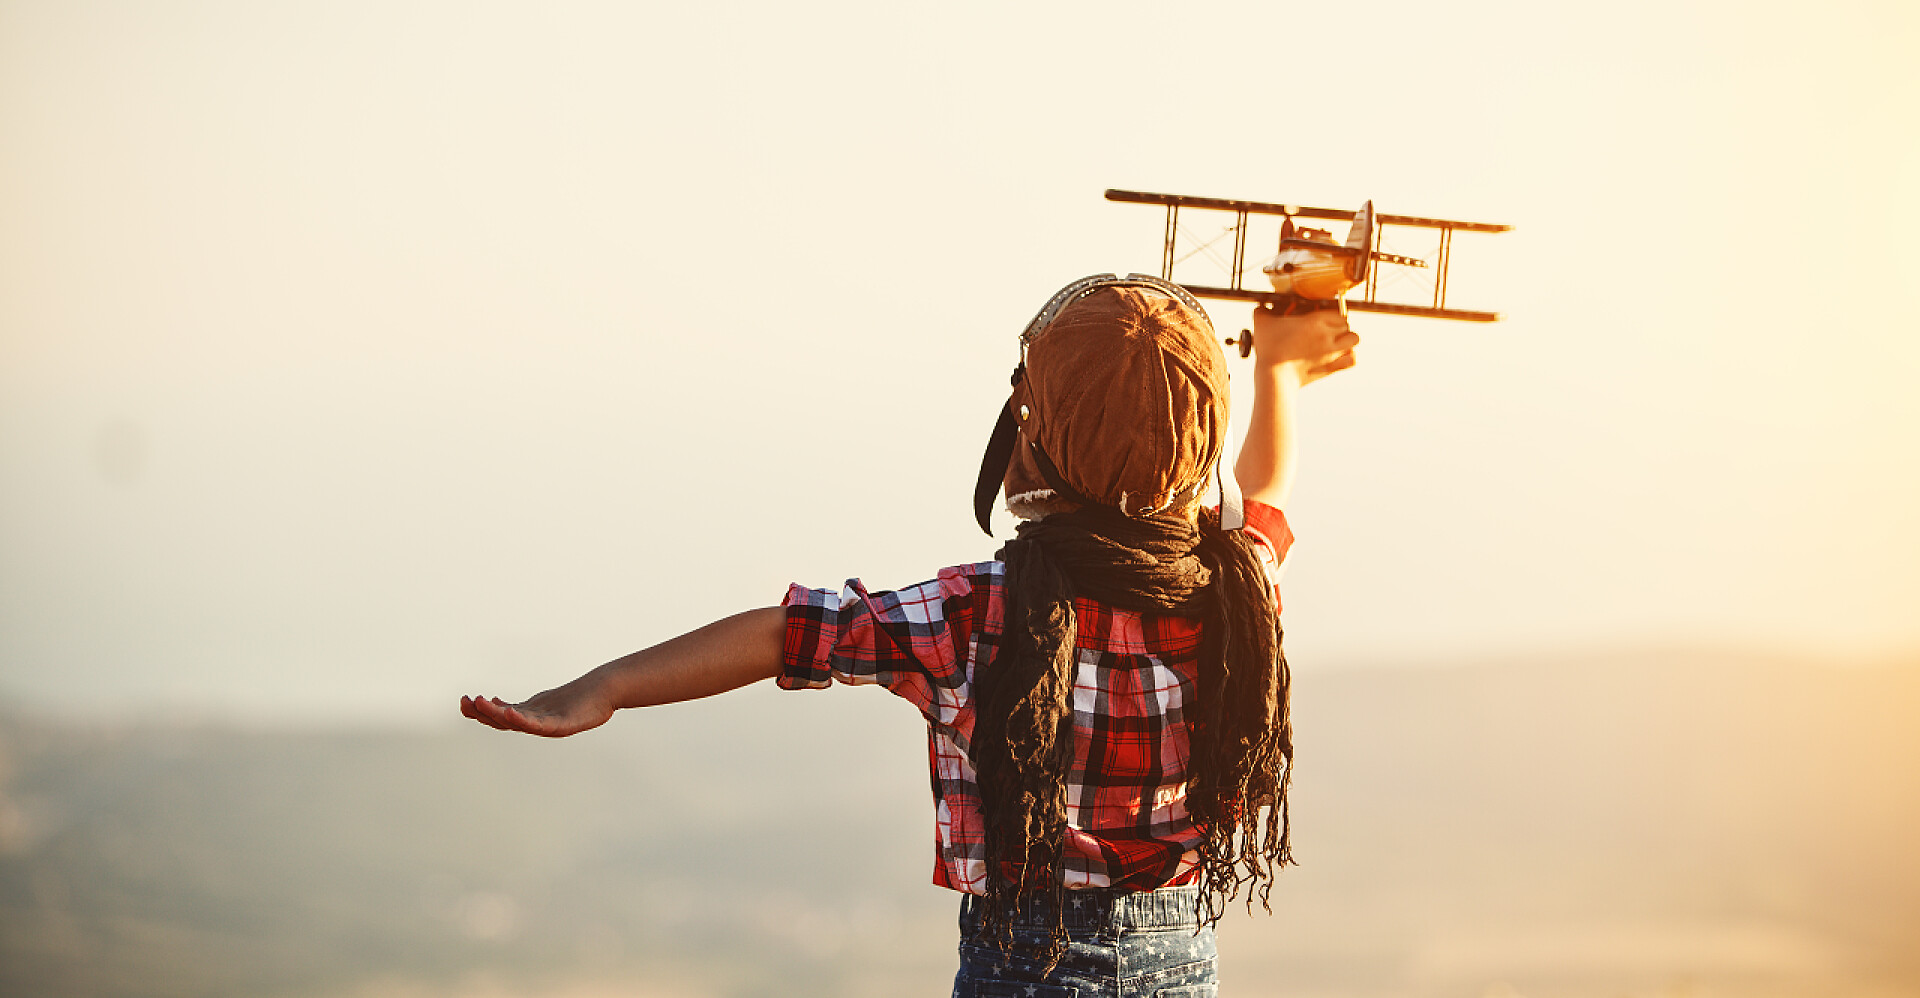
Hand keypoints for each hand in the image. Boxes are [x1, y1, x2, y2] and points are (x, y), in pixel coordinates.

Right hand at [460, 679, 614, 737]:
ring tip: (480, 702)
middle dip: (483, 713)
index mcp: (530, 715)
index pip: (500, 716)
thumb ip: (521, 705)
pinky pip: (540, 724)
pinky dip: (524, 720)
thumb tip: (496, 700)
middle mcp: (536, 721)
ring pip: (518, 722)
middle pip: (504, 720)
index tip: (465, 701)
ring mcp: (549, 723)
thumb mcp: (543, 700)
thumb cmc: (577, 697)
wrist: (606, 691)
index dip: (481, 711)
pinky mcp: (565, 723)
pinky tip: (510, 712)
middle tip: (464, 703)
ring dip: (498, 714)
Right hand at [1249, 303, 1359, 384]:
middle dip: (1339, 327)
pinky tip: (1339, 356)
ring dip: (1347, 340)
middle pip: (1347, 325)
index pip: (1338, 312)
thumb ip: (1262, 311)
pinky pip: (1352, 360)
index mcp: (1315, 321)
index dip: (1332, 315)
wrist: (1274, 377)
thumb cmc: (1268, 349)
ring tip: (1336, 342)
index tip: (1323, 319)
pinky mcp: (1331, 368)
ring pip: (1354, 340)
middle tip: (1328, 331)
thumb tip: (1260, 308)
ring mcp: (1332, 352)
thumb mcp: (1262, 324)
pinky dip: (1349, 357)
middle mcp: (1328, 335)